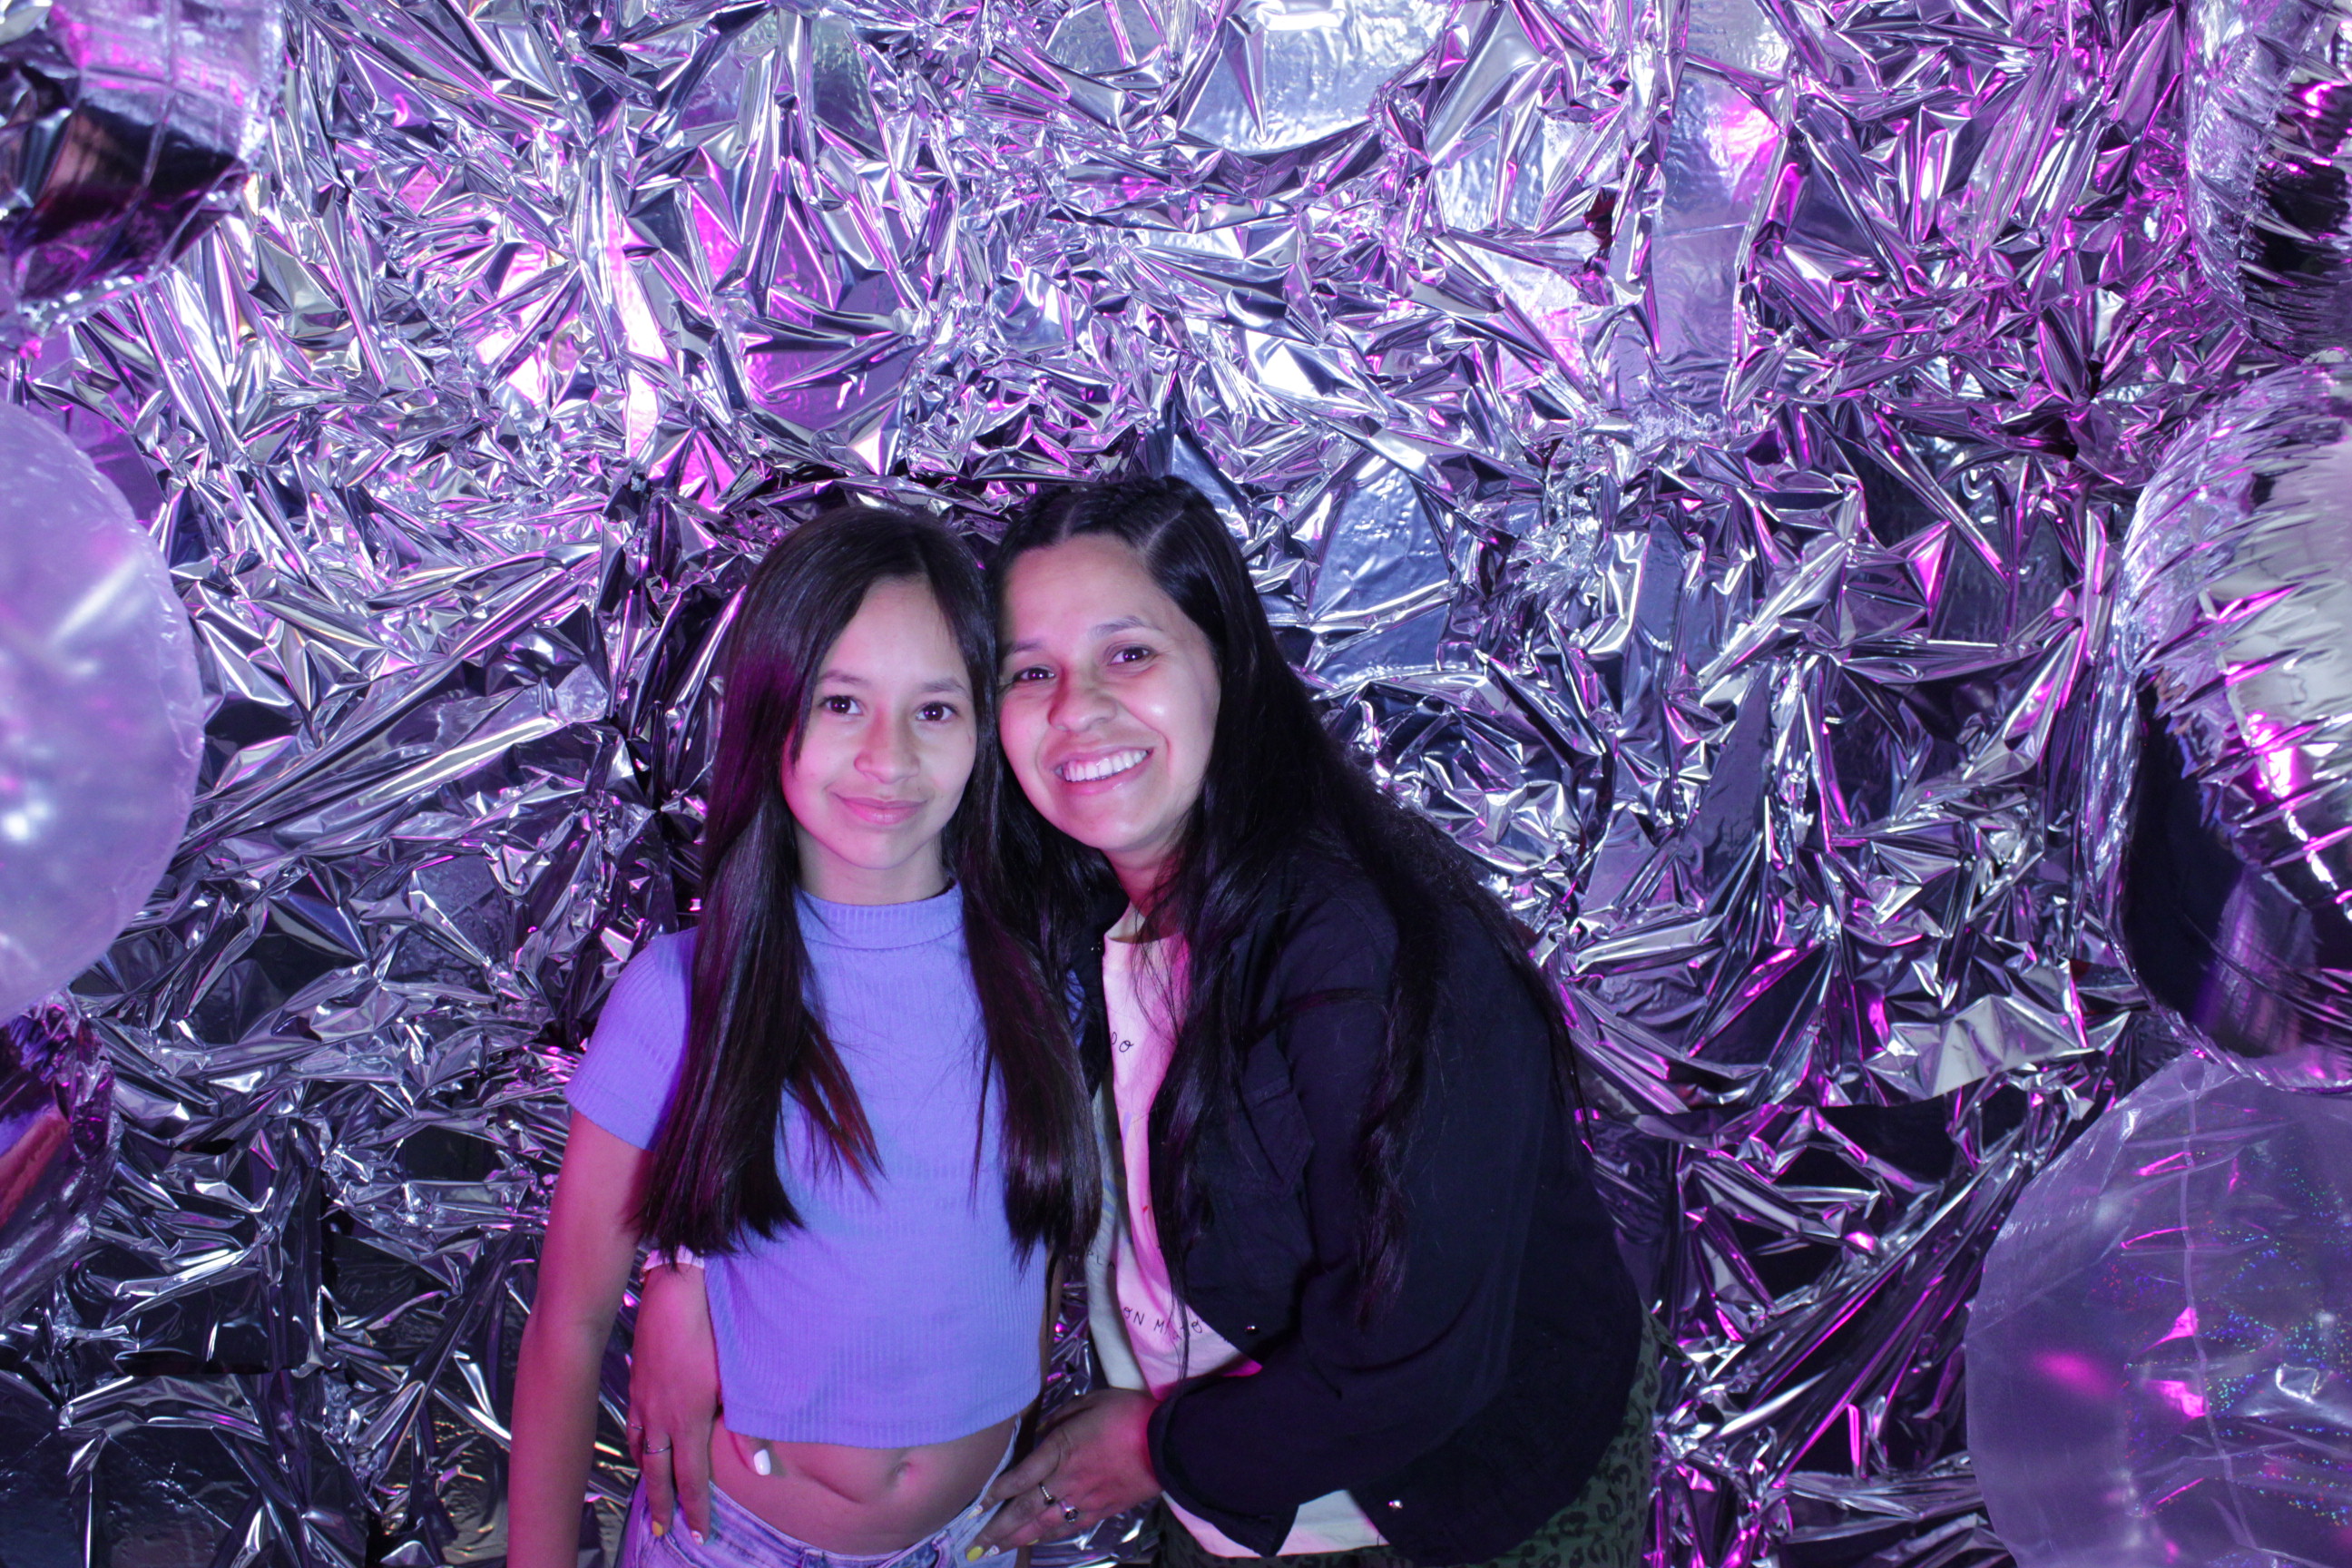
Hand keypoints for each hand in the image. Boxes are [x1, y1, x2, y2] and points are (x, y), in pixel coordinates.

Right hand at [627, 1261, 719, 1541]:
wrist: (676, 1295)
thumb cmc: (711, 1333)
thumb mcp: (735, 1382)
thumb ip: (747, 1431)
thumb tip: (761, 1470)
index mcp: (686, 1422)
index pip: (689, 1479)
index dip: (694, 1509)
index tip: (697, 1533)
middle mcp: (660, 1417)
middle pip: (657, 1472)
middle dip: (661, 1503)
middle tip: (661, 1529)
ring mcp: (644, 1398)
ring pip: (641, 1448)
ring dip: (647, 1473)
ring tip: (651, 1490)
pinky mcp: (638, 1379)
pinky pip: (634, 1422)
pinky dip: (637, 1441)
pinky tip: (641, 1440)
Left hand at [975, 1389, 1161, 1549]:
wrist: (1167, 1442)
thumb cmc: (1128, 1414)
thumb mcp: (1090, 1402)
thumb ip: (1060, 1418)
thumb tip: (1041, 1433)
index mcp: (1060, 1449)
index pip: (1020, 1476)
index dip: (996, 1492)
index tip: (978, 1504)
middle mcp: (1067, 1479)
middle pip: (1025, 1507)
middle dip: (998, 1527)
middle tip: (976, 1543)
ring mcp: (1083, 1499)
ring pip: (1043, 1524)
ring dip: (1017, 1537)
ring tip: (996, 1549)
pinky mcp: (1101, 1510)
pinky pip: (1068, 1527)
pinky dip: (1047, 1536)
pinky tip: (1035, 1541)